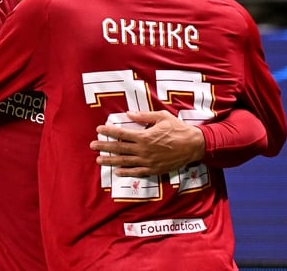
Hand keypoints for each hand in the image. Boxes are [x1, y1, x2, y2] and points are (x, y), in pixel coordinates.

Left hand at [90, 110, 204, 176]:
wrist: (194, 146)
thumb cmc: (178, 129)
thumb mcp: (162, 117)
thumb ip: (144, 116)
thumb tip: (129, 113)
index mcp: (144, 136)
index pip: (121, 133)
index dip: (109, 131)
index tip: (99, 129)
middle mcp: (143, 150)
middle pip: (119, 148)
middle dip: (104, 146)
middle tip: (92, 145)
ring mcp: (148, 161)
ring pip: (125, 162)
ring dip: (110, 161)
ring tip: (99, 160)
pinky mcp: (153, 170)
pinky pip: (136, 172)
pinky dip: (126, 172)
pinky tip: (117, 171)